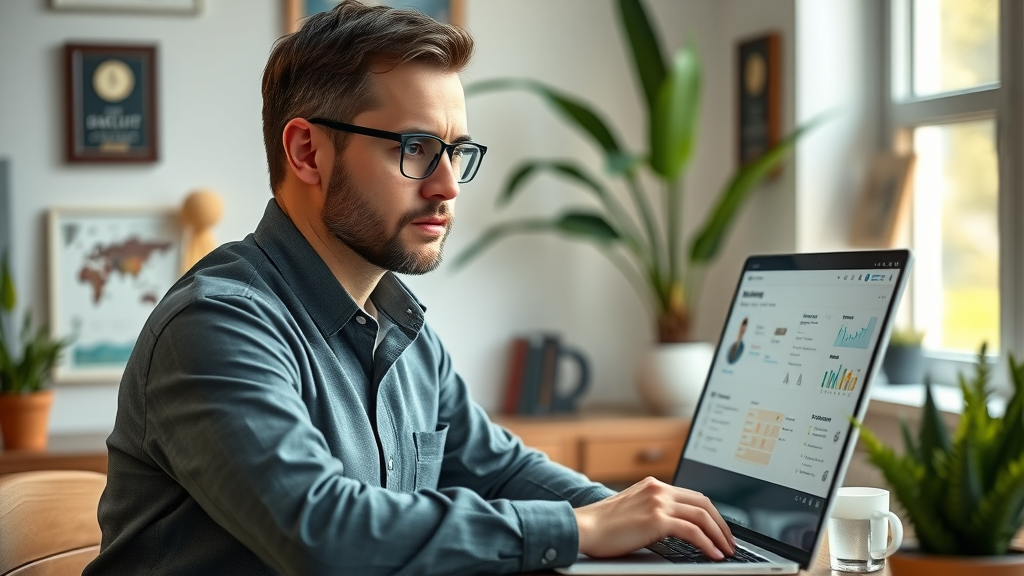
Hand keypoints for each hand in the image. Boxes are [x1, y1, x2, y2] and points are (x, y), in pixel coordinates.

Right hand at [573, 476, 735, 558]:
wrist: (583, 528)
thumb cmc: (602, 526)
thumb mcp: (632, 510)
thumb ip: (652, 510)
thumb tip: (676, 527)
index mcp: (653, 485)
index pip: (693, 496)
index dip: (712, 514)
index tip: (719, 530)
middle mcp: (658, 489)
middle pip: (703, 503)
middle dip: (721, 525)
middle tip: (729, 543)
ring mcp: (658, 502)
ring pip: (702, 516)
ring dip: (719, 536)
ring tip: (726, 551)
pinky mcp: (656, 519)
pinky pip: (692, 531)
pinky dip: (707, 543)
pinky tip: (713, 554)